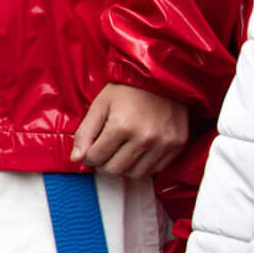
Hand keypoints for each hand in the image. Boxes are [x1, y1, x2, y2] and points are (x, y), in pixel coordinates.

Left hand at [72, 82, 190, 178]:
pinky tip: (137, 153)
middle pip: (115, 169)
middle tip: (104, 153)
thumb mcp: (99, 106)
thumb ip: (85, 133)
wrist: (160, 79)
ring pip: (135, 173)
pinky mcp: (177, 145)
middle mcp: (145, 138)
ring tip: (120, 153)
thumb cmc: (126, 90)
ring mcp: (163, 143)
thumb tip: (76, 158)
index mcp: (122, 126)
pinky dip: (143, 165)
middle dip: (104, 164)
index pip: (96, 158)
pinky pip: (156, 169)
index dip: (89, 156)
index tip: (91, 150)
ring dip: (124, 167)